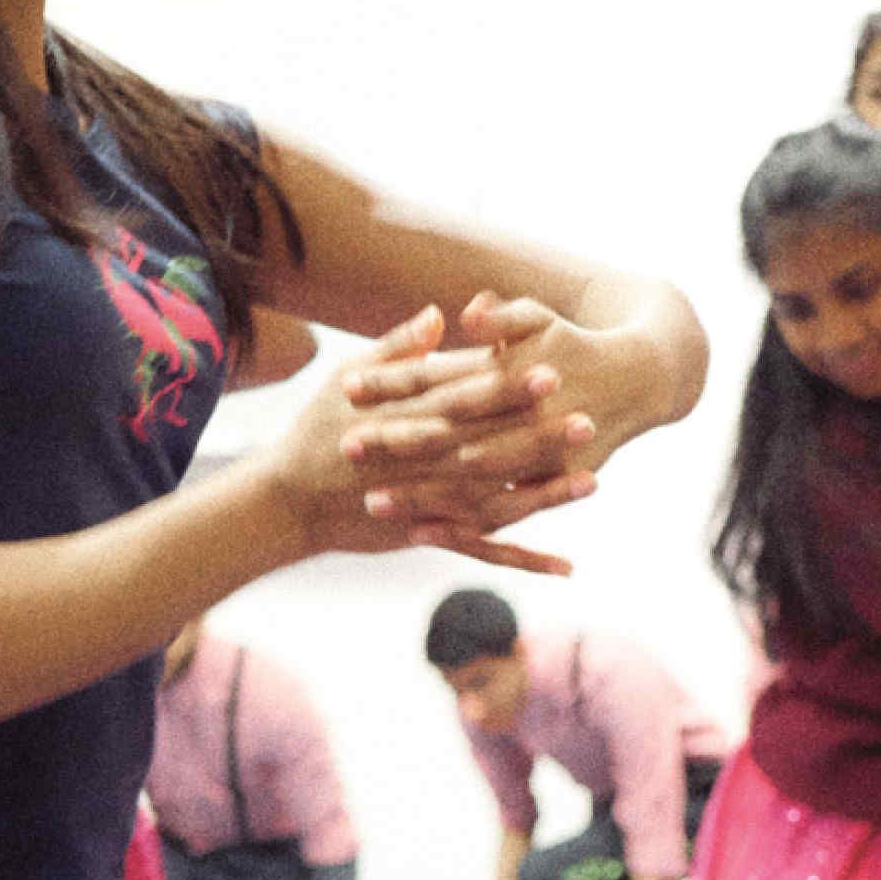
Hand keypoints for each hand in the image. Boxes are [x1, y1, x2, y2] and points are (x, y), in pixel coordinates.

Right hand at [260, 306, 586, 573]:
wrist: (288, 501)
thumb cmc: (317, 429)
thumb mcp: (349, 377)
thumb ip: (398, 346)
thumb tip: (441, 314)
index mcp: (410, 415)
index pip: (468, 395)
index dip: (511, 385)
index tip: (553, 369)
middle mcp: (425, 461)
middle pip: (492, 445)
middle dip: (541, 435)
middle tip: (590, 421)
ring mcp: (429, 503)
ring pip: (496, 500)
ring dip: (545, 494)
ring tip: (592, 481)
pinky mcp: (429, 535)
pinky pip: (483, 551)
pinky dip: (524, 560)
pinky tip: (565, 565)